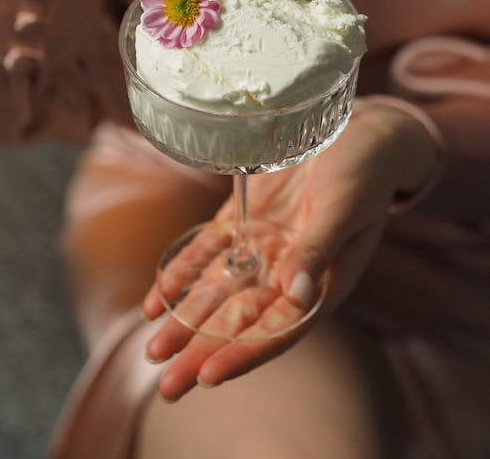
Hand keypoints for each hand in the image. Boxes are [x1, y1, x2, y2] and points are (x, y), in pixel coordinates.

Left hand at [142, 99, 439, 401]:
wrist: (354, 131)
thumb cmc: (362, 170)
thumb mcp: (345, 207)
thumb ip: (319, 249)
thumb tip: (296, 293)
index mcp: (321, 280)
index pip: (279, 328)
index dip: (244, 352)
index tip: (208, 376)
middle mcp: (286, 271)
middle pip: (240, 320)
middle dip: (203, 351)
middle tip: (168, 386)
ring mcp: (261, 246)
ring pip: (217, 292)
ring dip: (185, 321)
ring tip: (153, 352)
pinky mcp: (242, 218)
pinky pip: (206, 251)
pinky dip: (180, 273)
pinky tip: (155, 300)